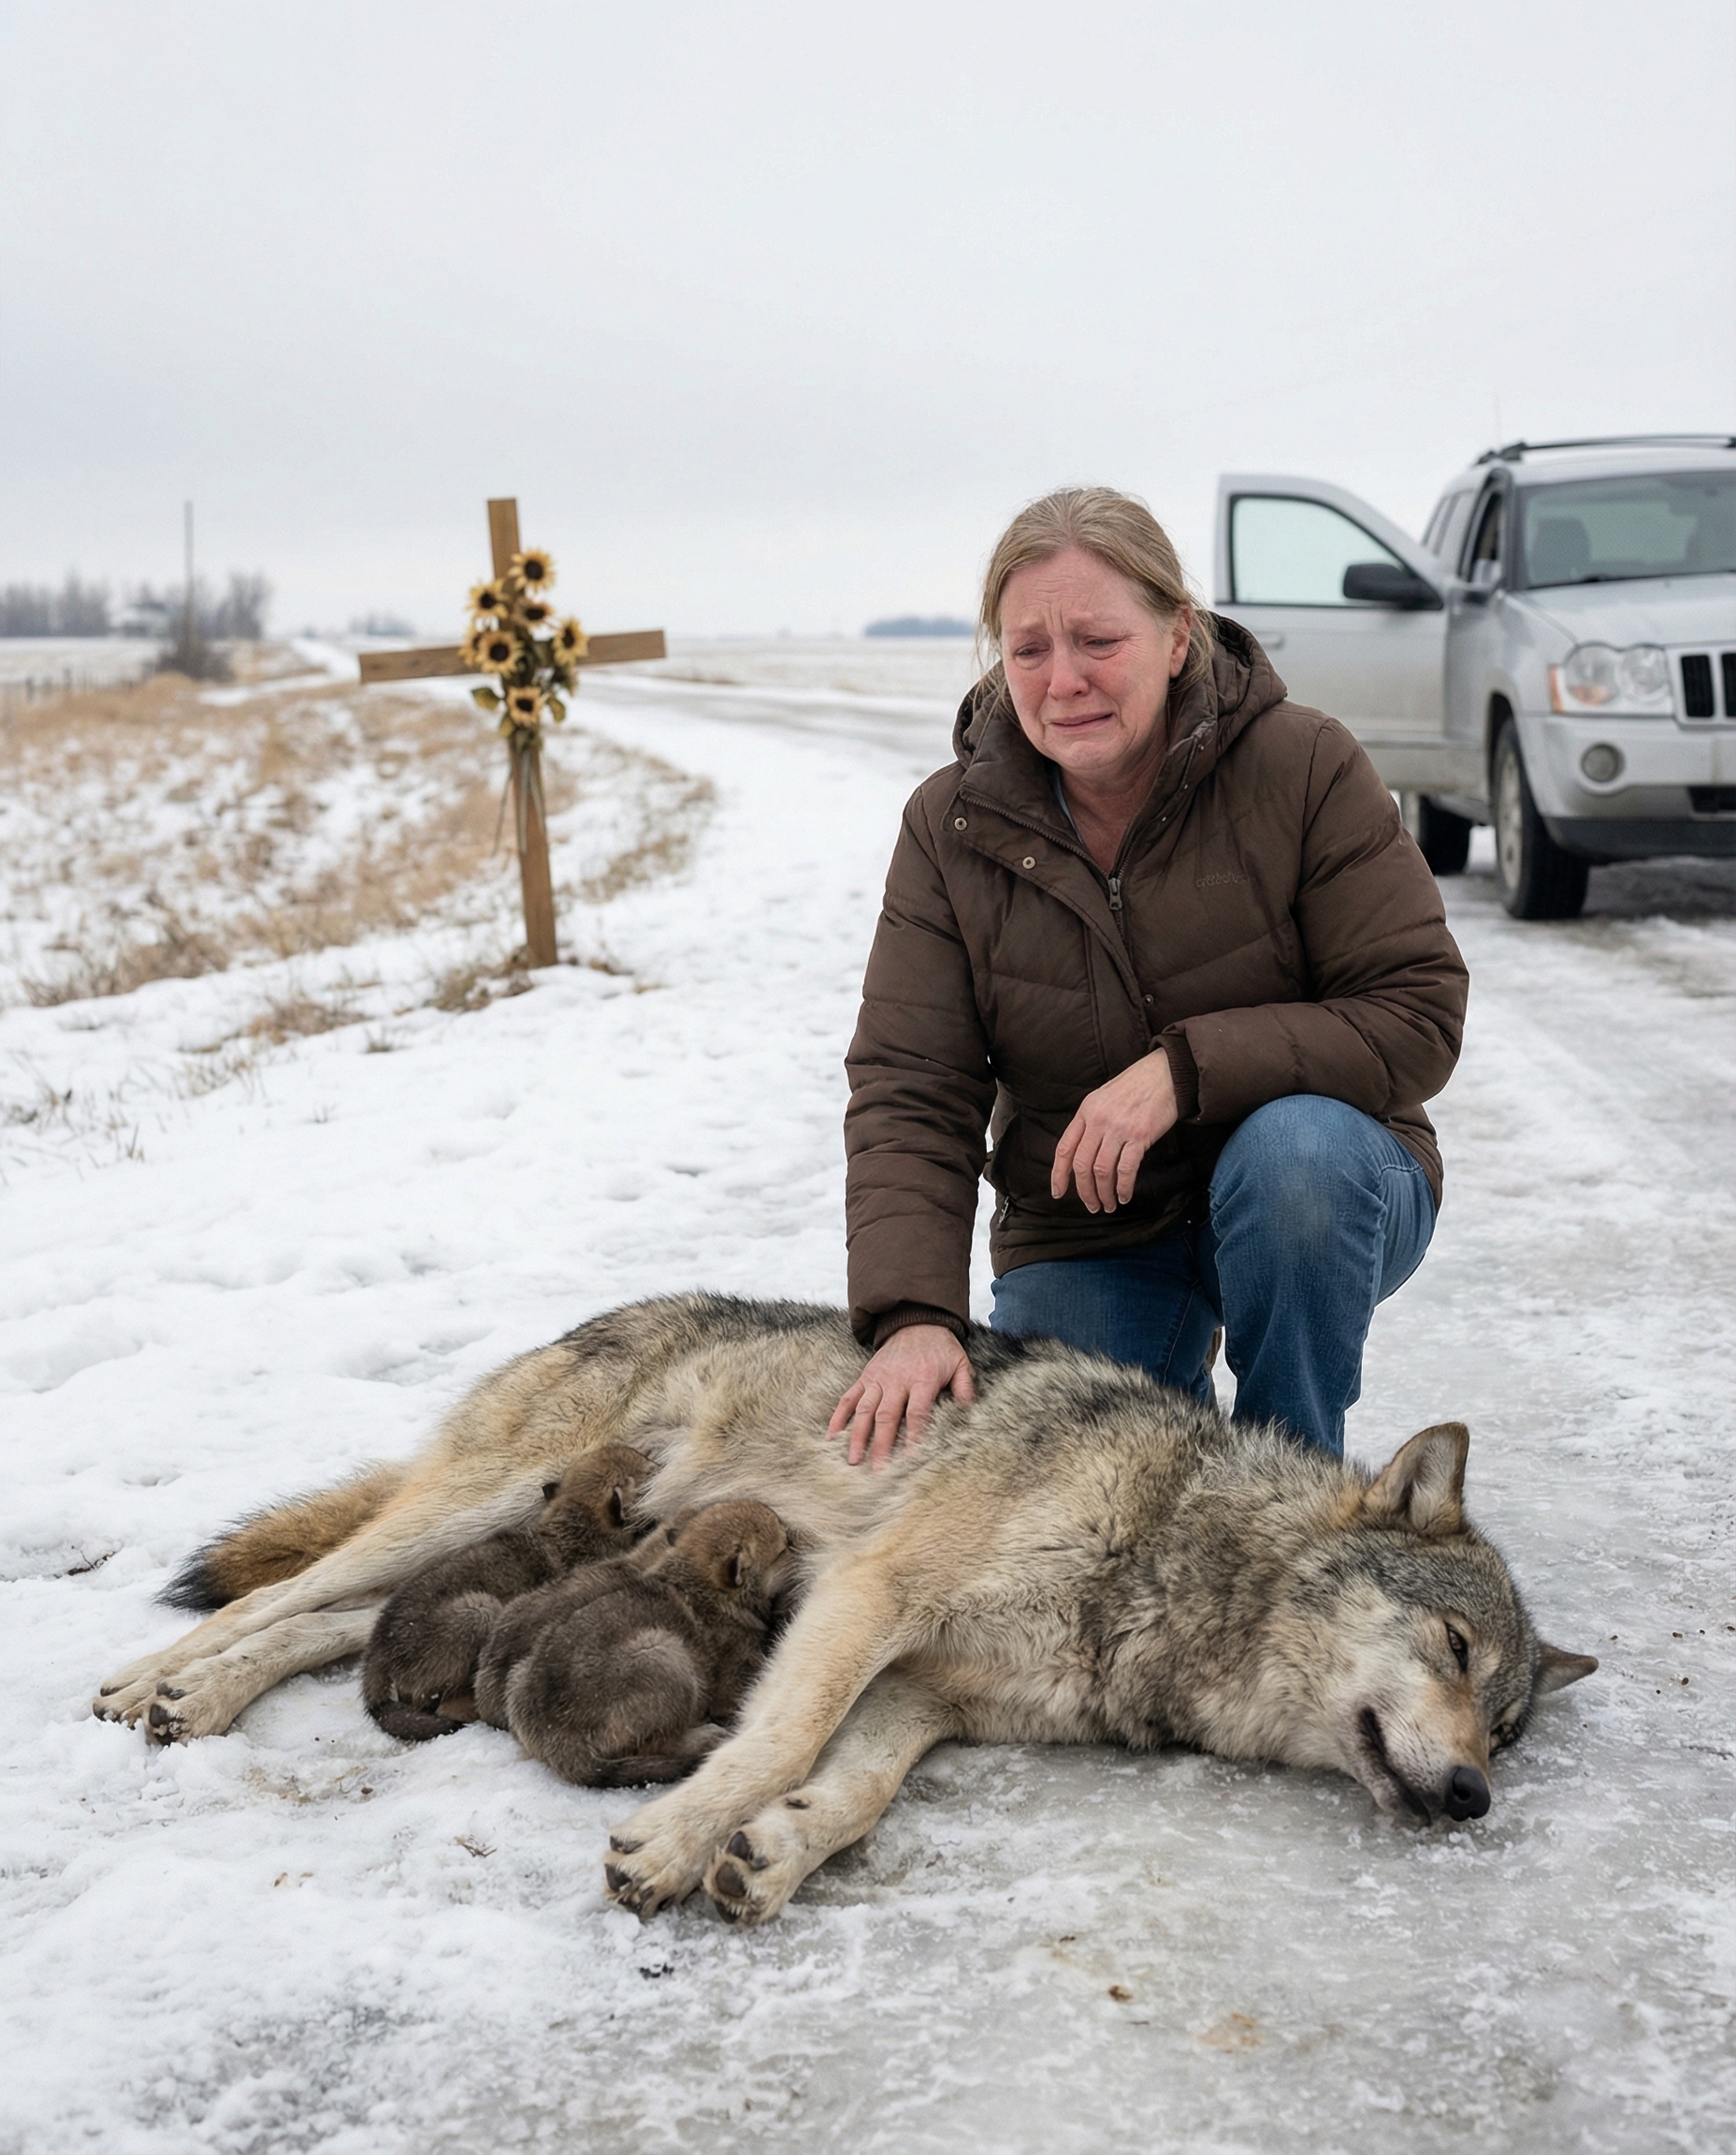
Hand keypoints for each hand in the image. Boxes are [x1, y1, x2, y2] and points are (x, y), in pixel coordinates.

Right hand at [827, 1325, 975, 1471]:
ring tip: (852, 1460)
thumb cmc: (940, 1348)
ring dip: (857, 1436)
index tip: (909, 1460)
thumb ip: (965, 1387)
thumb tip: (969, 1412)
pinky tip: (831, 1437)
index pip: (917, 1413)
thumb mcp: (960, 1363)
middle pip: (886, 1416)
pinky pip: (849, 1398)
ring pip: (865, 1410)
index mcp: (922, 1379)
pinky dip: (839, 1417)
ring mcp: (878, 1379)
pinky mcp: (865, 1377)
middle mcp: (897, 1380)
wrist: (917, 1320)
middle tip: (877, 1471)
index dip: (913, 1437)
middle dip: (881, 1445)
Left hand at [1050, 1048, 1177, 1213]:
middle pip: (1082, 1165)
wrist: (1165, 1073)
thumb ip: (1091, 1122)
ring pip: (1102, 1171)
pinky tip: (1125, 1196)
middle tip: (1092, 1206)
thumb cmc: (1136, 1086)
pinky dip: (1123, 1187)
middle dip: (1084, 1191)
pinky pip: (1126, 1169)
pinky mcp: (1140, 1135)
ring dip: (1104, 1193)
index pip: (1065, 1149)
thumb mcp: (1103, 1098)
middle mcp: (1098, 1120)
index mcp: (1086, 1111)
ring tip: (1109, 1205)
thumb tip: (1085, 1154)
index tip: (1058, 1192)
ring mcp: (1119, 1128)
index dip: (1059, 1174)